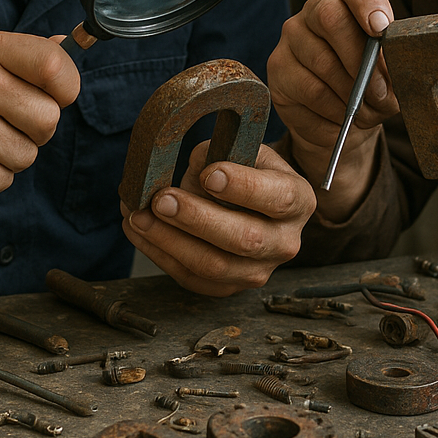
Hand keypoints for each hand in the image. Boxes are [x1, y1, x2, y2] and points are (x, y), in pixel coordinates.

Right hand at [0, 31, 80, 205]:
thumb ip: (31, 58)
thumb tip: (71, 42)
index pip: (53, 64)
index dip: (67, 88)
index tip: (56, 97)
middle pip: (49, 118)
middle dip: (35, 132)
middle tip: (2, 125)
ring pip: (27, 154)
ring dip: (10, 157)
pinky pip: (3, 178)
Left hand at [121, 142, 315, 295]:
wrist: (253, 203)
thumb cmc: (248, 170)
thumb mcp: (245, 151)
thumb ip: (222, 153)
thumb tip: (195, 168)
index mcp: (298, 200)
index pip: (277, 198)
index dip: (243, 187)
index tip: (209, 174)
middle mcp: (285, 242)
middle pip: (244, 239)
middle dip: (197, 218)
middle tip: (162, 199)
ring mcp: (259, 271)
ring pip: (214, 266)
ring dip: (170, 240)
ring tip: (139, 215)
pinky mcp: (229, 287)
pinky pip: (191, 279)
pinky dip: (160, 254)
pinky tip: (138, 229)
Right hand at [267, 0, 399, 216]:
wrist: (343, 122)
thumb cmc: (372, 88)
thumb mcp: (392, 76)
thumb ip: (394, 68)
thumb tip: (388, 73)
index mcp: (348, 2)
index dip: (367, 0)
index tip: (381, 28)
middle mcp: (314, 11)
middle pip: (332, 19)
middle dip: (361, 62)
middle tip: (380, 93)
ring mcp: (290, 39)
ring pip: (321, 64)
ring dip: (350, 96)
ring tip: (363, 113)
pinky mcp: (277, 69)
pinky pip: (308, 94)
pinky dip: (333, 114)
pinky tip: (341, 120)